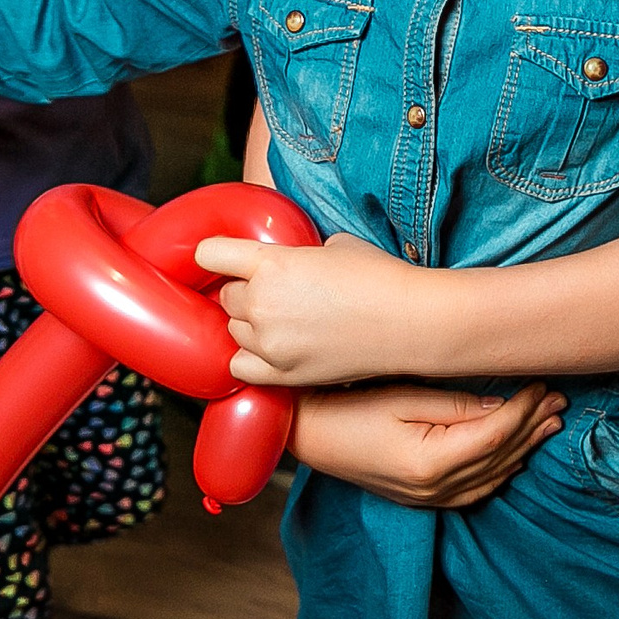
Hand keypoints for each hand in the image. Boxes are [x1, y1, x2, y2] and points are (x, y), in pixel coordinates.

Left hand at [198, 232, 428, 385]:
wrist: (408, 321)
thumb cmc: (379, 278)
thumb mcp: (335, 245)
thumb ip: (298, 253)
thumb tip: (289, 261)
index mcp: (271, 263)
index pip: (210, 254)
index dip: (215, 254)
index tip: (221, 257)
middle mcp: (262, 303)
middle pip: (225, 296)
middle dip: (243, 291)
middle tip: (273, 292)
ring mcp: (269, 343)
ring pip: (234, 330)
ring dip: (250, 324)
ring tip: (284, 320)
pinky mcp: (281, 373)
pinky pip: (241, 366)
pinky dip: (251, 357)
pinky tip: (274, 348)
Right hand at [288, 382, 564, 508]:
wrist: (305, 433)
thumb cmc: (347, 406)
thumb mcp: (403, 396)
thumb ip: (457, 405)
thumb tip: (503, 405)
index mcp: (431, 463)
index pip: (496, 435)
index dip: (526, 409)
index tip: (544, 383)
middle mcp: (433, 488)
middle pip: (500, 457)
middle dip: (532, 427)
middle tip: (559, 400)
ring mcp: (426, 498)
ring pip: (491, 476)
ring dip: (522, 448)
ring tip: (547, 423)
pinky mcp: (419, 497)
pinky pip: (472, 490)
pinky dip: (498, 470)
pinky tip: (512, 455)